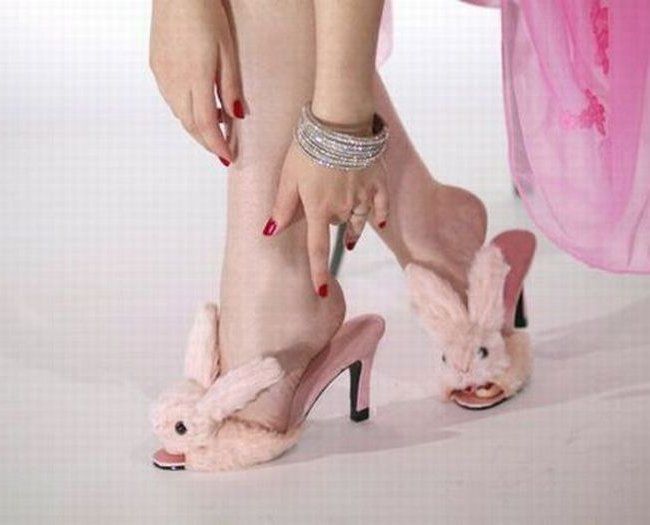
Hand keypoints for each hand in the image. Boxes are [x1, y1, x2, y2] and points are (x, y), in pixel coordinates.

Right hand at [149, 0, 243, 163]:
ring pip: (179, 114)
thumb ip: (230, 87)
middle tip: (223, 151)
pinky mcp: (156, 68)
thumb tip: (236, 116)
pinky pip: (171, 100)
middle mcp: (174, 82)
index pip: (206, 125)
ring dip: (197, 128)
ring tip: (216, 130)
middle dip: (207, 142)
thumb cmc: (206, 16)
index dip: (217, 145)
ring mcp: (162, 76)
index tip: (228, 157)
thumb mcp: (228, 52)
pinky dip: (186, 111)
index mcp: (196, 80)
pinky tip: (198, 106)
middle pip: (191, 125)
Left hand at [264, 138, 388, 296]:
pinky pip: (381, 207)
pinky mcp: (378, 182)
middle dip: (329, 222)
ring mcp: (364, 196)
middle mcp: (343, 208)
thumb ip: (282, 206)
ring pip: (358, 220)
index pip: (318, 249)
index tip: (323, 292)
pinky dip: (379, 216)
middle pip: (337, 226)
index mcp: (319, 208)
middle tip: (322, 206)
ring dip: (352, 227)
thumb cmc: (308, 146)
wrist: (341, 121)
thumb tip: (270, 232)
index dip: (319, 272)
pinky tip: (378, 222)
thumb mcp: (288, 176)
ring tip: (349, 236)